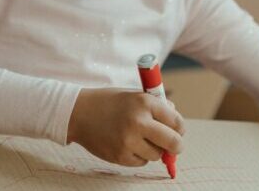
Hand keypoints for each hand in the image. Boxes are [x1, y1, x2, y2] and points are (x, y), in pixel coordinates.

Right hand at [67, 87, 185, 166]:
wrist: (78, 112)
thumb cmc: (109, 102)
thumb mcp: (134, 95)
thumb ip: (157, 106)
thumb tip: (177, 123)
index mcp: (145, 102)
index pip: (177, 122)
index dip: (180, 129)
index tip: (177, 131)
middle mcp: (139, 121)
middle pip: (174, 143)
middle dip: (176, 146)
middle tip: (173, 146)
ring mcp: (129, 140)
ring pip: (157, 155)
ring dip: (154, 150)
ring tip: (140, 139)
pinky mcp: (120, 156)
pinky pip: (141, 162)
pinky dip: (139, 155)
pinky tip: (127, 144)